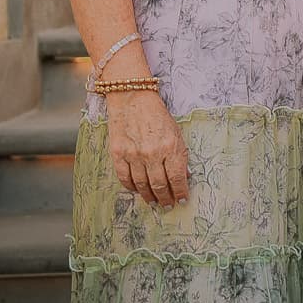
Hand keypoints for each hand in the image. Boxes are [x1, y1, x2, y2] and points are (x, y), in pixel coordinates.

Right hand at [105, 91, 190, 208]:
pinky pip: (125, 178)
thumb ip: (179, 155)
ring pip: (142, 185)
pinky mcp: (118, 153)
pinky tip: (137, 190)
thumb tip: (183, 176)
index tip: (181, 200)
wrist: (132, 97)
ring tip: (154, 201)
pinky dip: (131, 187)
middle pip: (160, 185)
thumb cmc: (157, 114)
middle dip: (165, 198)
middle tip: (167, 205)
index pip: (177, 178)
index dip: (180, 192)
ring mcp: (134, 154)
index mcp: (171, 147)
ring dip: (149, 196)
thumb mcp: (176, 132)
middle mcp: (153, 153)